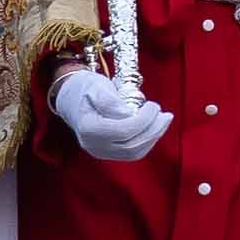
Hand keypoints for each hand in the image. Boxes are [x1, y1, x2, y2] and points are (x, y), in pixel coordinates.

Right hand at [50, 67, 171, 161]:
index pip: (123, 131)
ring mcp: (101, 152)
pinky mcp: (109, 153)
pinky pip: (132, 153)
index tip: (154, 105)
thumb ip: (110, 101)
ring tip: (164, 120)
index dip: (144, 120)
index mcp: (89, 128)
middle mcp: (94, 145)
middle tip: (166, 114)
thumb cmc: (86, 89)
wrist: (73, 99)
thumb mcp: (97, 86)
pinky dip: (147, 141)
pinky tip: (155, 127)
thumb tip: (128, 114)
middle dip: (154, 130)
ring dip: (154, 137)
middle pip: (131, 146)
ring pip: (134, 153)